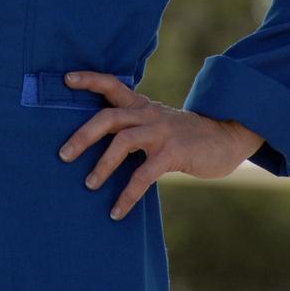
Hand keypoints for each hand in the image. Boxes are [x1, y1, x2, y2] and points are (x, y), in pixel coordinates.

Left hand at [57, 70, 263, 220]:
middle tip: (63, 155)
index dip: (89, 80)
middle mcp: (149, 114)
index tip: (66, 79)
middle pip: (108, 117)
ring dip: (102, 165)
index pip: (111, 84)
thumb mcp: (158, 123)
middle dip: (83, 135)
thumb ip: (134, 126)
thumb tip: (100, 145)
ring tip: (88, 184)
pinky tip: (117, 211)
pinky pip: (144, 174)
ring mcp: (162, 132)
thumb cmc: (186, 136)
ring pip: (123, 142)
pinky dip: (127, 194)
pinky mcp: (174, 152)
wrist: (226, 138)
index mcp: (142, 105)